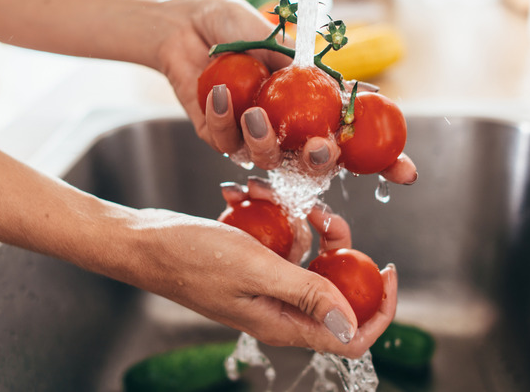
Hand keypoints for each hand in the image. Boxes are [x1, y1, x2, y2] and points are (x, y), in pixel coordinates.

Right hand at [110, 203, 396, 358]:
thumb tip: (353, 326)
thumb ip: (307, 294)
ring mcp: (265, 284)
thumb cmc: (190, 256)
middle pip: (335, 285)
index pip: (351, 335)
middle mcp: (279, 308)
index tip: (387, 267)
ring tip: (267, 194)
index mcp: (283, 322)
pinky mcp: (253, 263)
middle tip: (320, 215)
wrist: (143, 243)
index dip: (379, 308)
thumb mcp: (255, 269)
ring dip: (297, 220)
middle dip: (336, 245)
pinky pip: (279, 239)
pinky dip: (271, 215)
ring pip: (307, 255)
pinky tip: (245, 194)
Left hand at [153, 0, 416, 182]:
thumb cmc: (235, 26)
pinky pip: (226, 142)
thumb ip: (303, 68)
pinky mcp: (218, 137)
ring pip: (269, 160)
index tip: (406, 171)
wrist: (186, 24)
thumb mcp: (275, 39)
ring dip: (265, 140)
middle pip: (314, 166)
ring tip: (253, 111)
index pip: (353, 139)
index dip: (382, 160)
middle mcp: (287, 128)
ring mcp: (252, 138)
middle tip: (319, 146)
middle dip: (320, 162)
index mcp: (311, 107)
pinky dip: (225, 118)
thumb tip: (338, 87)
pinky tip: (219, 92)